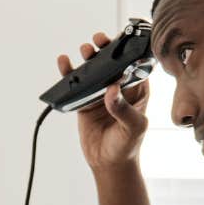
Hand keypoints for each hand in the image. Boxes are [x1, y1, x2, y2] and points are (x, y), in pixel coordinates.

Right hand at [56, 31, 149, 171]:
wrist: (108, 163)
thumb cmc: (127, 145)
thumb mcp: (133, 128)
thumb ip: (124, 109)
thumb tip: (111, 90)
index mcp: (138, 90)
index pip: (135, 64)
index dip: (129, 51)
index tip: (122, 41)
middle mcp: (120, 88)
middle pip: (112, 62)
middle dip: (106, 49)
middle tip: (99, 41)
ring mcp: (101, 93)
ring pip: (94, 69)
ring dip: (89, 57)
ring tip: (85, 50)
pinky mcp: (86, 100)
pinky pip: (77, 84)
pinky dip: (69, 72)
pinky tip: (64, 63)